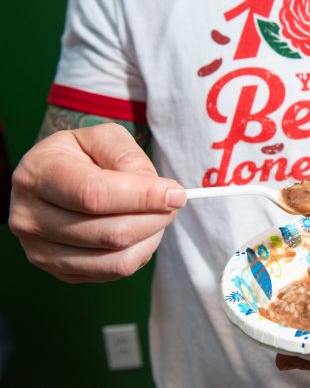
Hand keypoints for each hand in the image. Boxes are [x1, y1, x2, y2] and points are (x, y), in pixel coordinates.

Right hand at [9, 123, 185, 282]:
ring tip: (157, 216)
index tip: (177, 194)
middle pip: (110, 233)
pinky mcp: (60, 272)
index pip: (95, 195)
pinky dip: (138, 253)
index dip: (142, 197)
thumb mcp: (104, 138)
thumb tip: (159, 191)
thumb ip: (129, 158)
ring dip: (151, 238)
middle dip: (155, 219)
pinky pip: (114, 273)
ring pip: (116, 259)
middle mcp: (30, 217)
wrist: (55, 178)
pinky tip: (140, 232)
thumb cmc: (83, 155)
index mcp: (38, 174)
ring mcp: (41, 250)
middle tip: (172, 203)